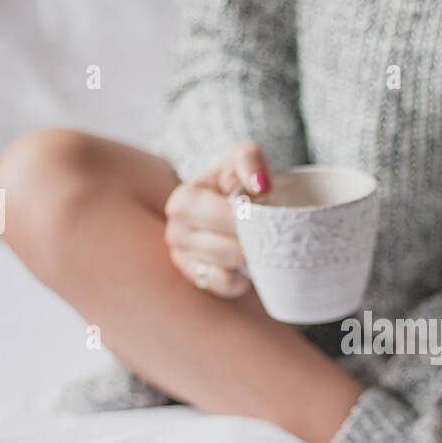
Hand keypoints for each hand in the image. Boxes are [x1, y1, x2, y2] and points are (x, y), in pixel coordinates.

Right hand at [164, 141, 271, 297]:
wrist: (227, 206)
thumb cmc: (236, 181)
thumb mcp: (241, 159)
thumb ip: (250, 161)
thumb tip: (260, 186)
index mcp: (184, 200)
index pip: (224, 217)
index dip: (251, 218)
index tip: (264, 211)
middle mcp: (176, 230)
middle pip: (229, 247)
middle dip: (252, 240)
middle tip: (265, 231)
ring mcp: (181, 257)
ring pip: (228, 266)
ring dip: (248, 256)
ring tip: (254, 242)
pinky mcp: (194, 277)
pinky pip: (226, 284)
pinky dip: (242, 276)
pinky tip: (245, 263)